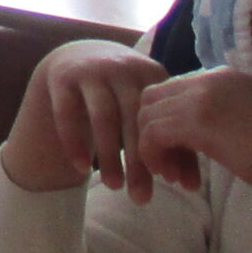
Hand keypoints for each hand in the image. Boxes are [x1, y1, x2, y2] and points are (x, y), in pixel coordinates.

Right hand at [2, 41, 172, 202]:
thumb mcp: (147, 108)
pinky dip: (74, 142)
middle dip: (138, 160)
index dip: (167, 149)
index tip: (169, 182)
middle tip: (141, 198)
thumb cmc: (124, 92)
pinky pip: (66, 114)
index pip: (162, 116)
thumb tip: (189, 185)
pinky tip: (82, 169)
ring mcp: (91, 71)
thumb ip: (170, 140)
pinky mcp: (62, 78)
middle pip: (133, 118)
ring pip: (102, 117)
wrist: (80, 54)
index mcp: (150, 74)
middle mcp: (122, 68)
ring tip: (114, 187)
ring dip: (109, 155)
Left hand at [137, 68, 251, 199]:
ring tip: (172, 176)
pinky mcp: (197, 121)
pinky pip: (151, 132)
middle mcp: (212, 78)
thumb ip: (228, 118)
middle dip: (157, 131)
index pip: (178, 90)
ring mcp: (203, 96)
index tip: (186, 155)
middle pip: (156, 97)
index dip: (174, 123)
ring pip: (147, 113)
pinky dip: (152, 154)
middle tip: (172, 167)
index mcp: (228, 76)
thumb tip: (204, 133)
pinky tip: (170, 176)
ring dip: (153, 147)